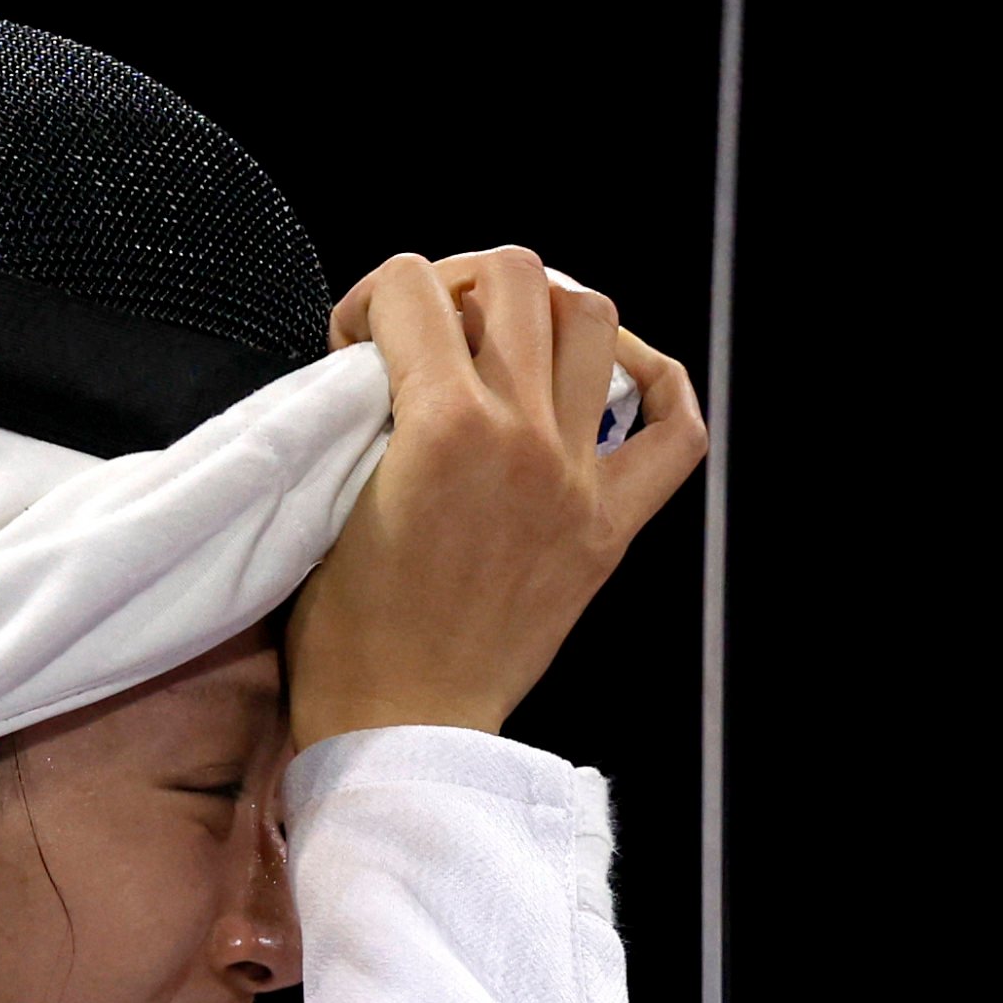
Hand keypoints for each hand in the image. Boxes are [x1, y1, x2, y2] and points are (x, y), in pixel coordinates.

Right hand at [283, 246, 704, 746]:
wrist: (402, 727)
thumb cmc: (346, 634)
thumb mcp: (327, 499)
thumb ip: (364, 413)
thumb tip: (389, 360)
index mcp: (440, 426)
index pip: (409, 285)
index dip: (369, 300)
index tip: (354, 345)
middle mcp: (522, 436)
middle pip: (513, 275)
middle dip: (458, 281)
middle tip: (431, 329)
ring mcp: (576, 478)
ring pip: (592, 320)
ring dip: (545, 311)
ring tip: (507, 345)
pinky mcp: (610, 526)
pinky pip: (674, 429)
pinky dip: (653, 383)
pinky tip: (612, 378)